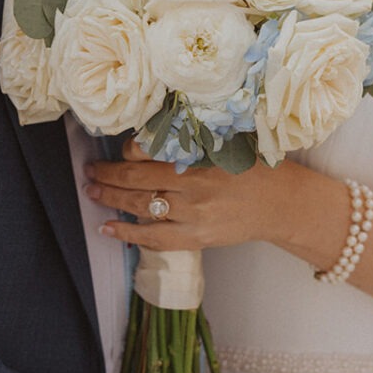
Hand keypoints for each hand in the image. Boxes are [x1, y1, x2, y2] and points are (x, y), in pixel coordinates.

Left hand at [85, 140, 303, 250]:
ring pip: (141, 206)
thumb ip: (193, 139)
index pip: (150, 151)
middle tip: (91, 170)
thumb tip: (151, 135)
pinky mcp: (196, 237)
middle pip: (137, 179)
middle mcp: (193, 185)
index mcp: (200, 156)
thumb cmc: (254, 169)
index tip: (119, 149)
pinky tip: (108, 228)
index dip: (127, 151)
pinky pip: (154, 238)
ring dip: (111, 198)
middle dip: (108, 174)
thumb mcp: (226, 143)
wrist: (281, 203)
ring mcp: (193, 214)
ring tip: (93, 191)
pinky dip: (127, 233)